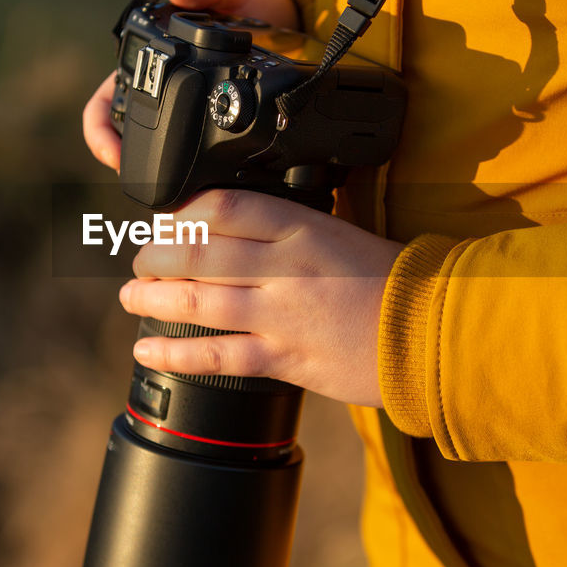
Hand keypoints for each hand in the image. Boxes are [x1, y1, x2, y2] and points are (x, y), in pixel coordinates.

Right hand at [82, 0, 299, 171]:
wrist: (291, 22)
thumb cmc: (249, 4)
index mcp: (147, 63)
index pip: (107, 104)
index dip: (102, 131)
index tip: (114, 154)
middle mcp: (159, 93)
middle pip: (127, 139)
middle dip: (128, 165)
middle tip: (144, 185)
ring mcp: (186, 113)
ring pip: (158, 154)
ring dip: (159, 174)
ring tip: (175, 193)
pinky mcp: (215, 128)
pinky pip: (198, 160)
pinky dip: (196, 176)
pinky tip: (208, 187)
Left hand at [117, 189, 403, 406]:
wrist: (434, 329)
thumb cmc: (391, 279)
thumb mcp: (340, 232)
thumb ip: (289, 228)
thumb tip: (232, 227)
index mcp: (302, 226)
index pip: (223, 208)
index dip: (181, 213)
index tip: (165, 220)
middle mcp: (286, 265)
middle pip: (198, 252)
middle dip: (156, 255)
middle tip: (139, 258)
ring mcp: (283, 313)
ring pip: (197, 301)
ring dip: (153, 298)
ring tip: (132, 295)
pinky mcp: (286, 358)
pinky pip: (217, 354)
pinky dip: (175, 352)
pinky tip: (147, 349)